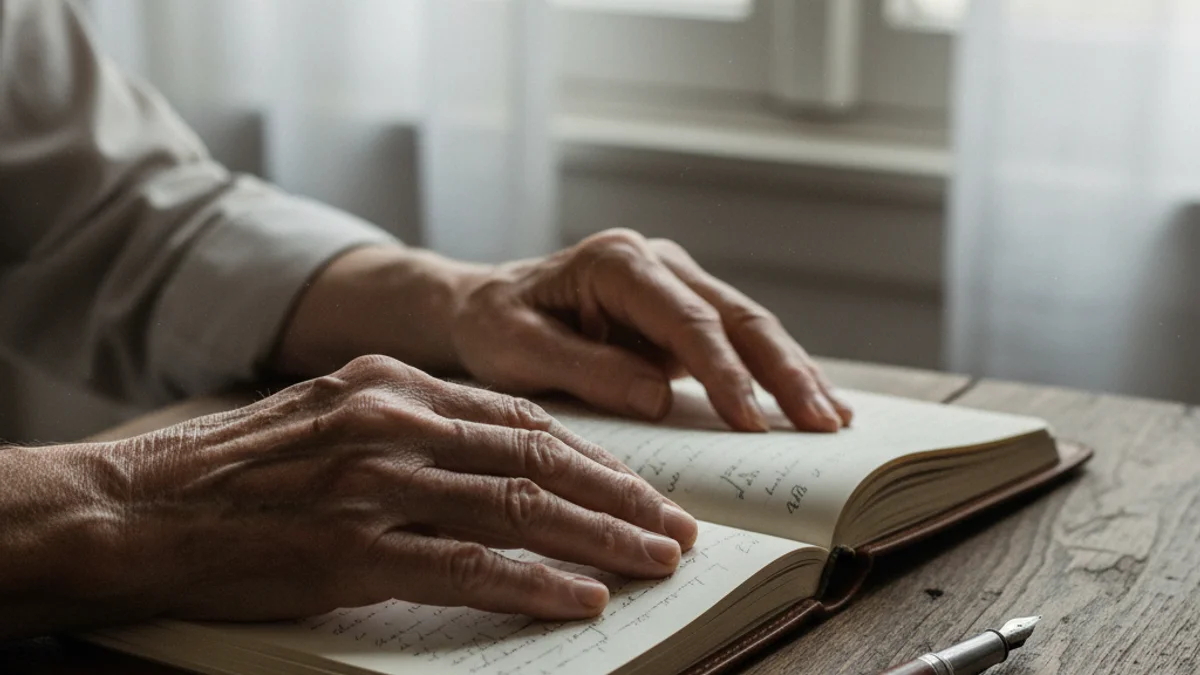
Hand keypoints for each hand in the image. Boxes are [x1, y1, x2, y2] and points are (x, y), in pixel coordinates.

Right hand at [101, 356, 697, 622]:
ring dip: (602, 538)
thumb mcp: (329, 417)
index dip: (596, 459)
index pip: (523, 423)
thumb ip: (411, 427)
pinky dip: (534, 583)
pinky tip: (580, 596)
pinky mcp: (352, 550)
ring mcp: (376, 485)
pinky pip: (467, 567)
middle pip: (540, 461)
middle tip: (677, 527)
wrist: (138, 507)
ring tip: (657, 562)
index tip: (641, 488)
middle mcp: (396, 423)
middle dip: (623, 496)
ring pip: (520, 510)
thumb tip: (496, 459)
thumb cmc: (237, 471)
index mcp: (395, 387)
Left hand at [451, 230, 852, 431]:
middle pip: (737, 317)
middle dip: (783, 371)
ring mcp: (677, 287)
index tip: (750, 422)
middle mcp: (658, 264)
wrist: (484, 306)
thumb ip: (587, 370)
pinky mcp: (683, 315)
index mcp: (618, 263)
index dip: (724, 372)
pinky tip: (808, 403)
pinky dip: (773, 374)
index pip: (687, 320)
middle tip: (822, 423)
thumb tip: (659, 399)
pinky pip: (736, 344)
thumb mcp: (518, 351)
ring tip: (833, 419)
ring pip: (750, 327)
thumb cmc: (495, 325)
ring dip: (792, 373)